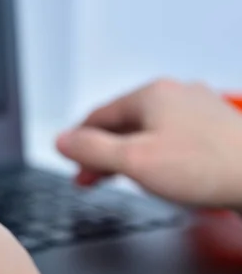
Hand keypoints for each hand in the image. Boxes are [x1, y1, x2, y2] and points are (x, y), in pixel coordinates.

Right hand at [56, 79, 241, 208]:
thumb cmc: (206, 168)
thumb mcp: (133, 160)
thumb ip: (91, 150)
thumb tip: (60, 140)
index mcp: (151, 95)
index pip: (97, 116)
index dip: (78, 142)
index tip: (71, 163)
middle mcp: (175, 95)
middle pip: (122, 124)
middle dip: (101, 153)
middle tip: (88, 178)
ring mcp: (197, 110)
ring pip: (147, 131)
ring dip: (126, 155)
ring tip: (116, 178)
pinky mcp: (213, 129)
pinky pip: (170, 139)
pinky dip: (153, 155)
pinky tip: (154, 172)